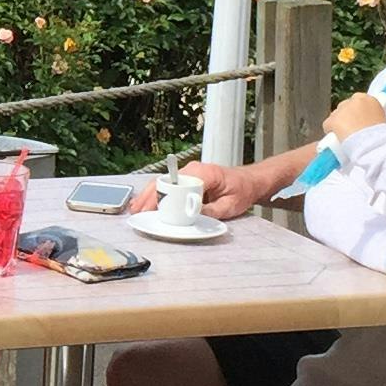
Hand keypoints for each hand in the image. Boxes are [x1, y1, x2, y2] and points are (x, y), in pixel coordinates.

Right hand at [125, 162, 262, 219]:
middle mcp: (193, 169)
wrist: (249, 181)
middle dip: (150, 197)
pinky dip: (154, 193)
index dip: (167, 198)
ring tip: (135, 208)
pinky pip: (167, 184)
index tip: (159, 211)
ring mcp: (188, 172)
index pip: (180, 185)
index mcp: (205, 173)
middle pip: (165, 182)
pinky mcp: (186, 177)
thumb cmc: (242, 190)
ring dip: (148, 195)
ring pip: (162, 182)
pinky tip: (143, 202)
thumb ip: (212, 211)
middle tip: (139, 212)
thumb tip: (191, 216)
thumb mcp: (231, 205)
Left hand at [325, 92, 385, 138]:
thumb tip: (366, 123)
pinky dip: (330, 132)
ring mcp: (342, 110)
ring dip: (338, 124)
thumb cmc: (382, 138)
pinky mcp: (333, 120)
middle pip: (344, 107)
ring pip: (335, 116)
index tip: (357, 122)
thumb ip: (372, 118)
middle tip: (351, 131)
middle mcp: (355, 100)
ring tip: (345, 137)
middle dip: (346, 117)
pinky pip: (327, 125)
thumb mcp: (382, 121)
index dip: (355, 113)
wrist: (374, 146)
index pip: (357, 101)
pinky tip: (336, 139)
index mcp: (369, 99)